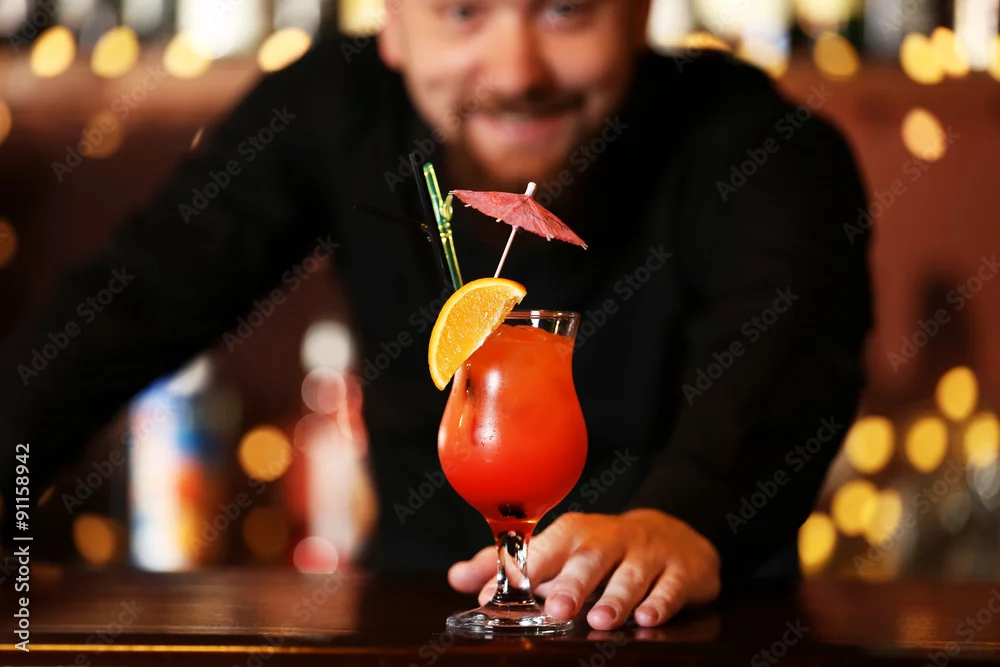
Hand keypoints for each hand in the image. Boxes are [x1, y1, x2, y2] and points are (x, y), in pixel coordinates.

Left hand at [448, 509, 720, 629]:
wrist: (673, 534)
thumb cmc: (604, 549)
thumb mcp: (561, 550)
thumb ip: (511, 566)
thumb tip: (457, 578)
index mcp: (574, 534)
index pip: (543, 549)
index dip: (520, 571)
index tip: (496, 595)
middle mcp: (610, 539)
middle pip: (588, 559)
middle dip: (571, 583)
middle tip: (555, 608)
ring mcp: (647, 553)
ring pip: (630, 574)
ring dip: (616, 596)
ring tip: (600, 619)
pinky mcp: (679, 570)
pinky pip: (671, 586)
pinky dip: (661, 601)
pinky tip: (649, 618)